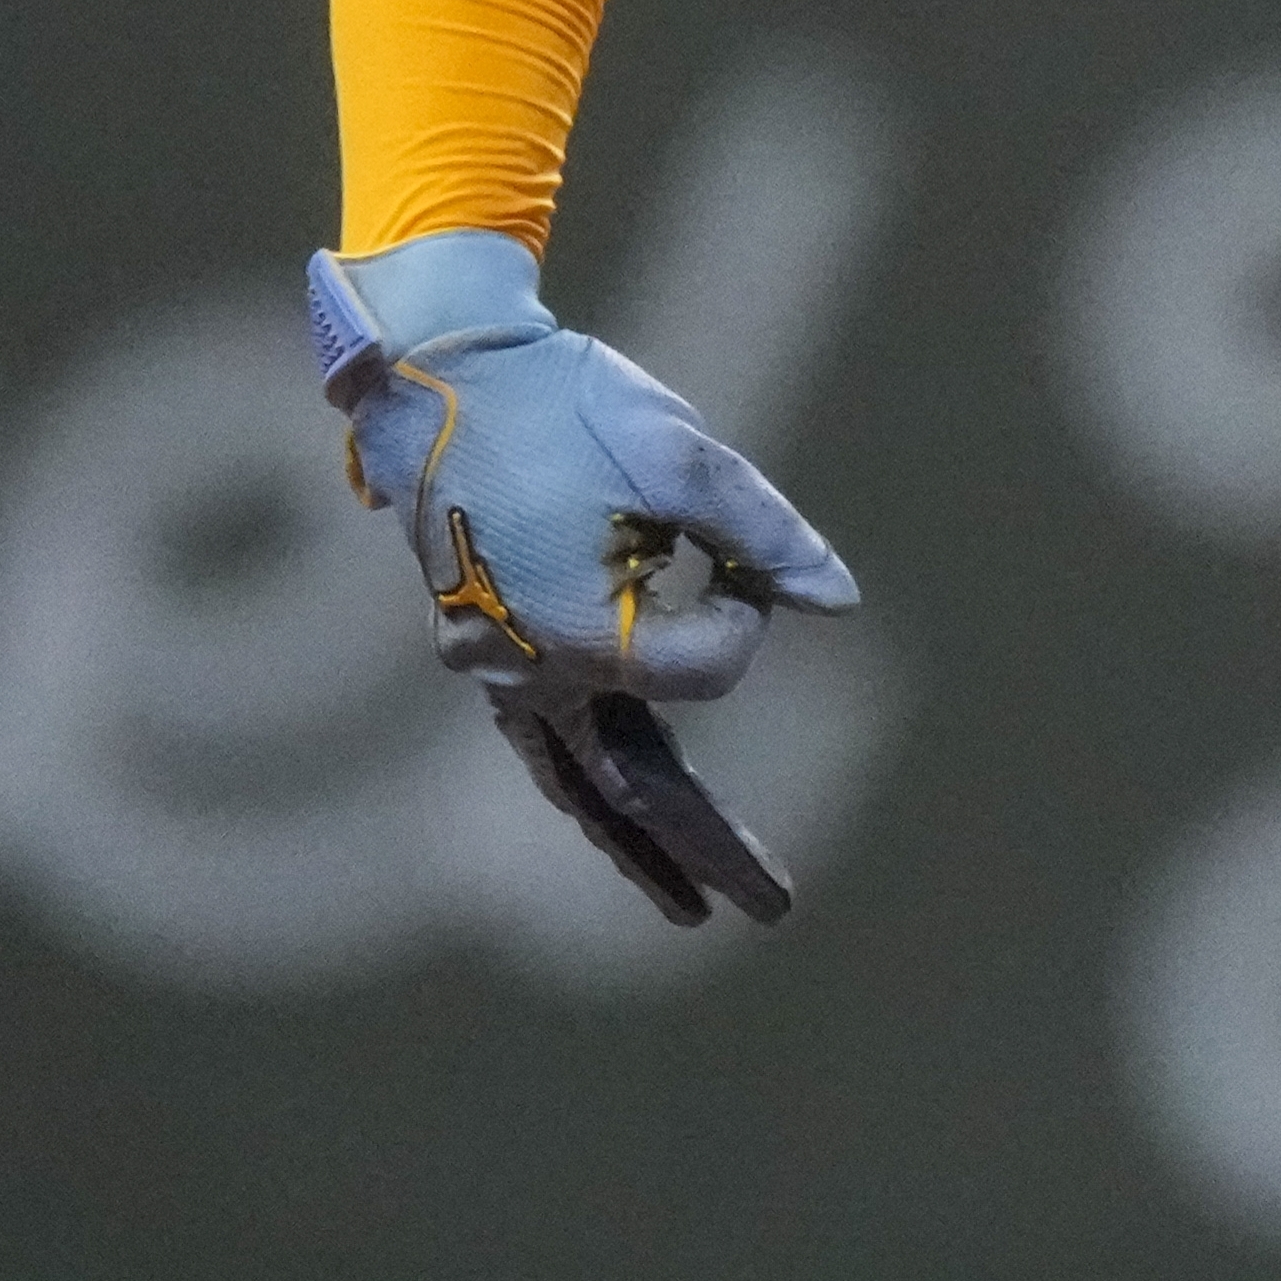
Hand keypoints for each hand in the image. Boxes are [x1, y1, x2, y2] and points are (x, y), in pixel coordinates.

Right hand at [308, 231, 860, 924]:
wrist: (440, 372)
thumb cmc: (569, 402)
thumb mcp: (683, 455)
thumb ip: (766, 533)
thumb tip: (839, 600)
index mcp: (579, 633)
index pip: (709, 669)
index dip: (745, 612)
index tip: (736, 552)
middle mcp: (525, 673)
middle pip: (633, 784)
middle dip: (705, 845)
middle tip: (774, 908)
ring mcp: (494, 671)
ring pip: (578, 779)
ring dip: (639, 840)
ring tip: (696, 908)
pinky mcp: (486, 654)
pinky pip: (544, 742)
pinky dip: (589, 783)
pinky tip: (620, 818)